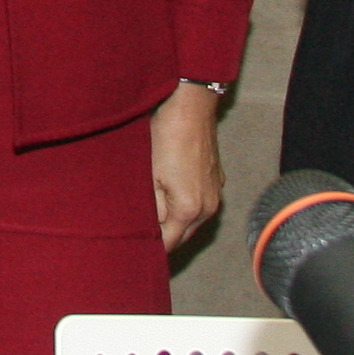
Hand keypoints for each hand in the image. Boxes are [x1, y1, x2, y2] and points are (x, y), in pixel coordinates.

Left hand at [148, 82, 223, 252]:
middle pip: (184, 235)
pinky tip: (170, 191)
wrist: (190, 108)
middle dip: (165, 235)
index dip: (152, 246)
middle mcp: (209, 207)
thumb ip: (151, 208)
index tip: (136, 246)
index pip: (169, 243)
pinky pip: (201, 203)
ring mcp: (216, 193)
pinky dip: (187, 205)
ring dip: (176, 220)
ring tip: (154, 211)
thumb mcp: (148, 175)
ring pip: (193, 220)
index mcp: (189, 209)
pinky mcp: (218, 180)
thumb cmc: (164, 137)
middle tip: (140, 231)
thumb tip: (150, 227)